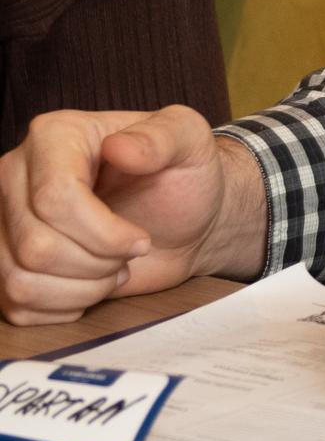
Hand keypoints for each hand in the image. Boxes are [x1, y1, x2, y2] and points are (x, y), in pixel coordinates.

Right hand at [0, 108, 267, 322]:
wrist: (180, 223)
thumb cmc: (183, 178)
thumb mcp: (190, 142)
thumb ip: (163, 136)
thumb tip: (119, 147)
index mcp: (54, 135)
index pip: (55, 198)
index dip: (103, 233)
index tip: (141, 239)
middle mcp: (15, 174)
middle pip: (36, 245)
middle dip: (97, 262)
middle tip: (130, 251)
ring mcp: (5, 220)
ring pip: (22, 279)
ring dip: (83, 287)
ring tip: (113, 267)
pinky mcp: (6, 262)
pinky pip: (18, 303)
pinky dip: (65, 305)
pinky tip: (91, 284)